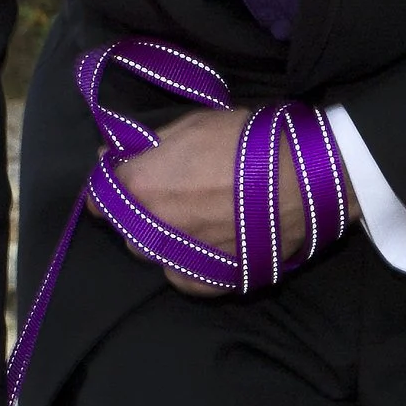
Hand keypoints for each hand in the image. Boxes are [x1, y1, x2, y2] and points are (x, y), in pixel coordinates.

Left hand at [105, 108, 346, 291]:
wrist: (304, 177)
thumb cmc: (247, 141)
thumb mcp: (191, 123)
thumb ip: (146, 145)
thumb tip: (114, 155)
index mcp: (141, 186)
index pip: (101, 195)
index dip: (111, 185)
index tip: (125, 176)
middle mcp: (151, 229)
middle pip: (128, 227)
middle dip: (139, 210)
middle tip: (171, 192)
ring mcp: (180, 260)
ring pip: (154, 254)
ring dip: (162, 238)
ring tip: (194, 218)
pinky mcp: (211, 282)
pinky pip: (184, 277)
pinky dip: (188, 265)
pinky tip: (205, 245)